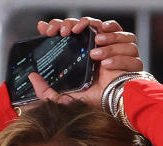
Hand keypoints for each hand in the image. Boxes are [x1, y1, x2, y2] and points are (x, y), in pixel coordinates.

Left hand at [28, 17, 142, 108]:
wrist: (114, 106)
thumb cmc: (93, 102)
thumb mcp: (65, 98)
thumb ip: (47, 92)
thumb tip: (32, 77)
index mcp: (82, 51)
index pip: (72, 28)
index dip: (60, 24)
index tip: (47, 29)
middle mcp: (98, 45)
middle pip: (90, 22)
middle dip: (78, 23)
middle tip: (69, 32)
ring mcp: (115, 47)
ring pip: (111, 30)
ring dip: (102, 39)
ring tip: (93, 54)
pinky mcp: (130, 53)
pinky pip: (129, 44)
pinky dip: (117, 52)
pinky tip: (105, 64)